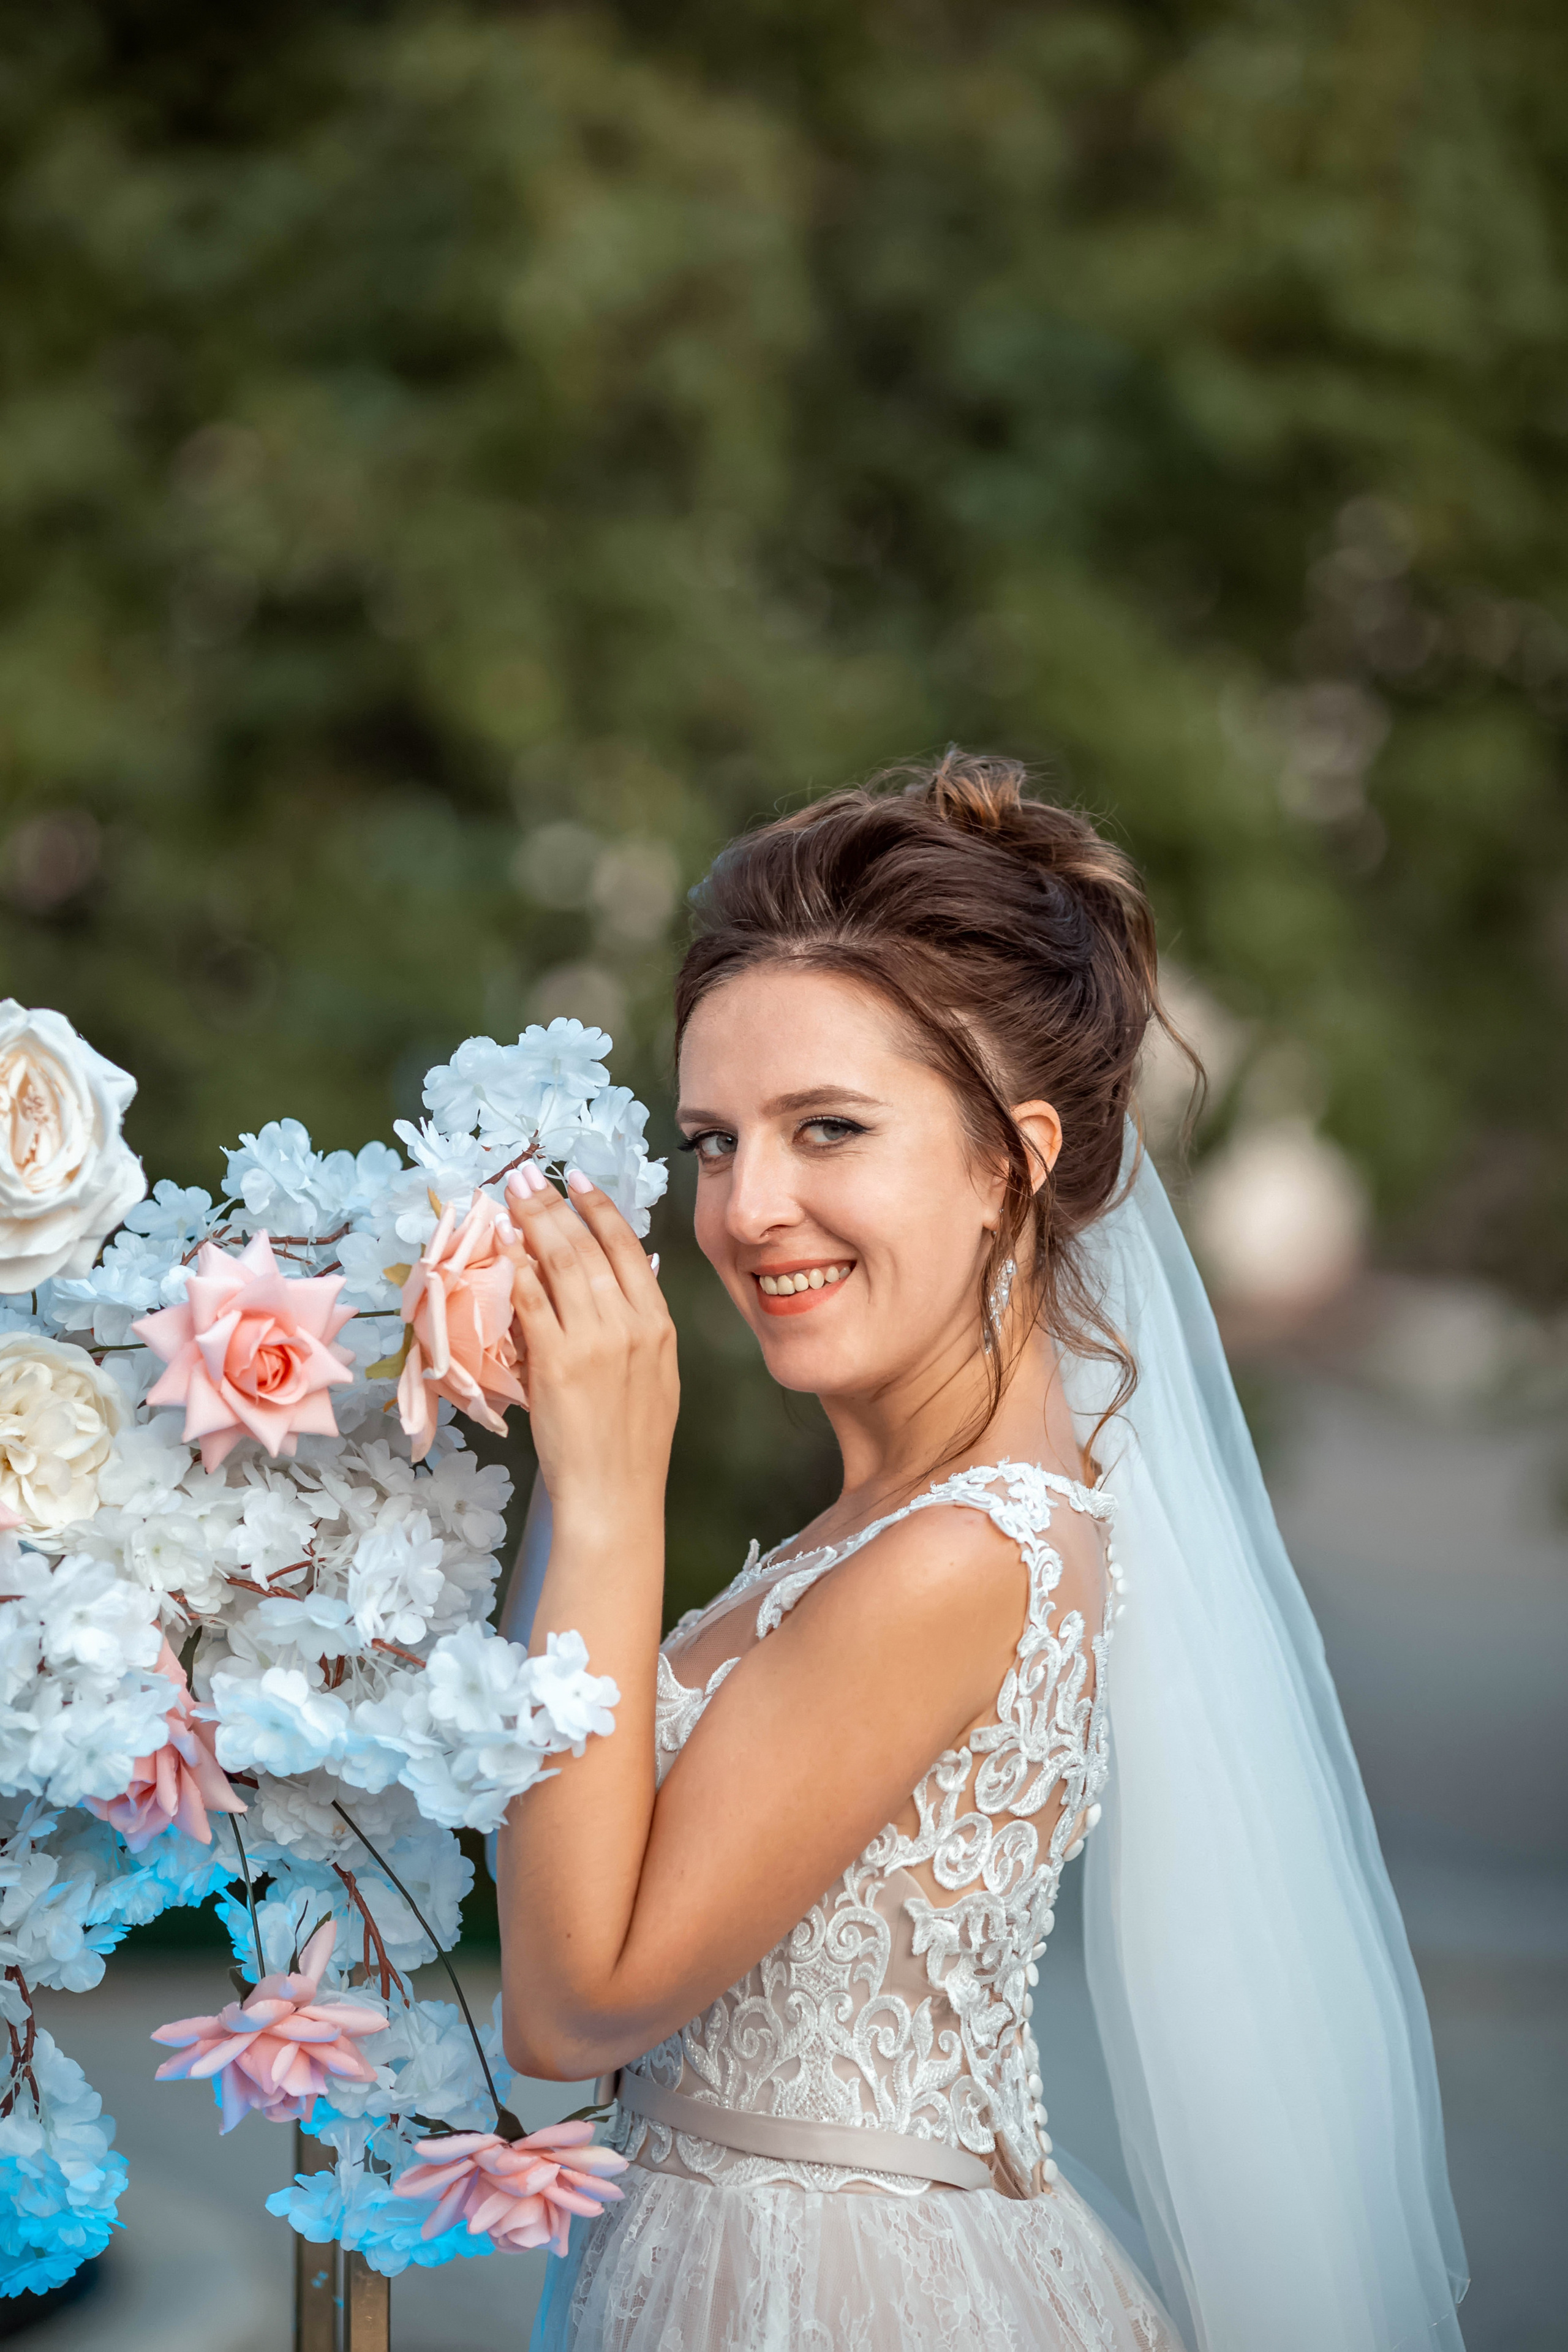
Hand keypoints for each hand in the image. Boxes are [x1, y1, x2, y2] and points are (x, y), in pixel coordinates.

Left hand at [505, 1165, 676, 1532]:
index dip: (600, 1207)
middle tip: (527, 1175)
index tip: (576, 1178)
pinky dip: (515, 1266)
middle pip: (588, 1246)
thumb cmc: (632, 1442)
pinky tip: (501, 1243)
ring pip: (560, 1263)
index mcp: (657, 1325)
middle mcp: (630, 1325)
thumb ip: (639, 1324)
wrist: (616, 1494)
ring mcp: (594, 1342)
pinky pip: (532, 1301)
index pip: (628, 1248)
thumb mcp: (656, 1373)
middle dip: (554, 1203)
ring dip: (531, 1222)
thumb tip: (627, 1273)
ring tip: (510, 1194)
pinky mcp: (557, 1363)